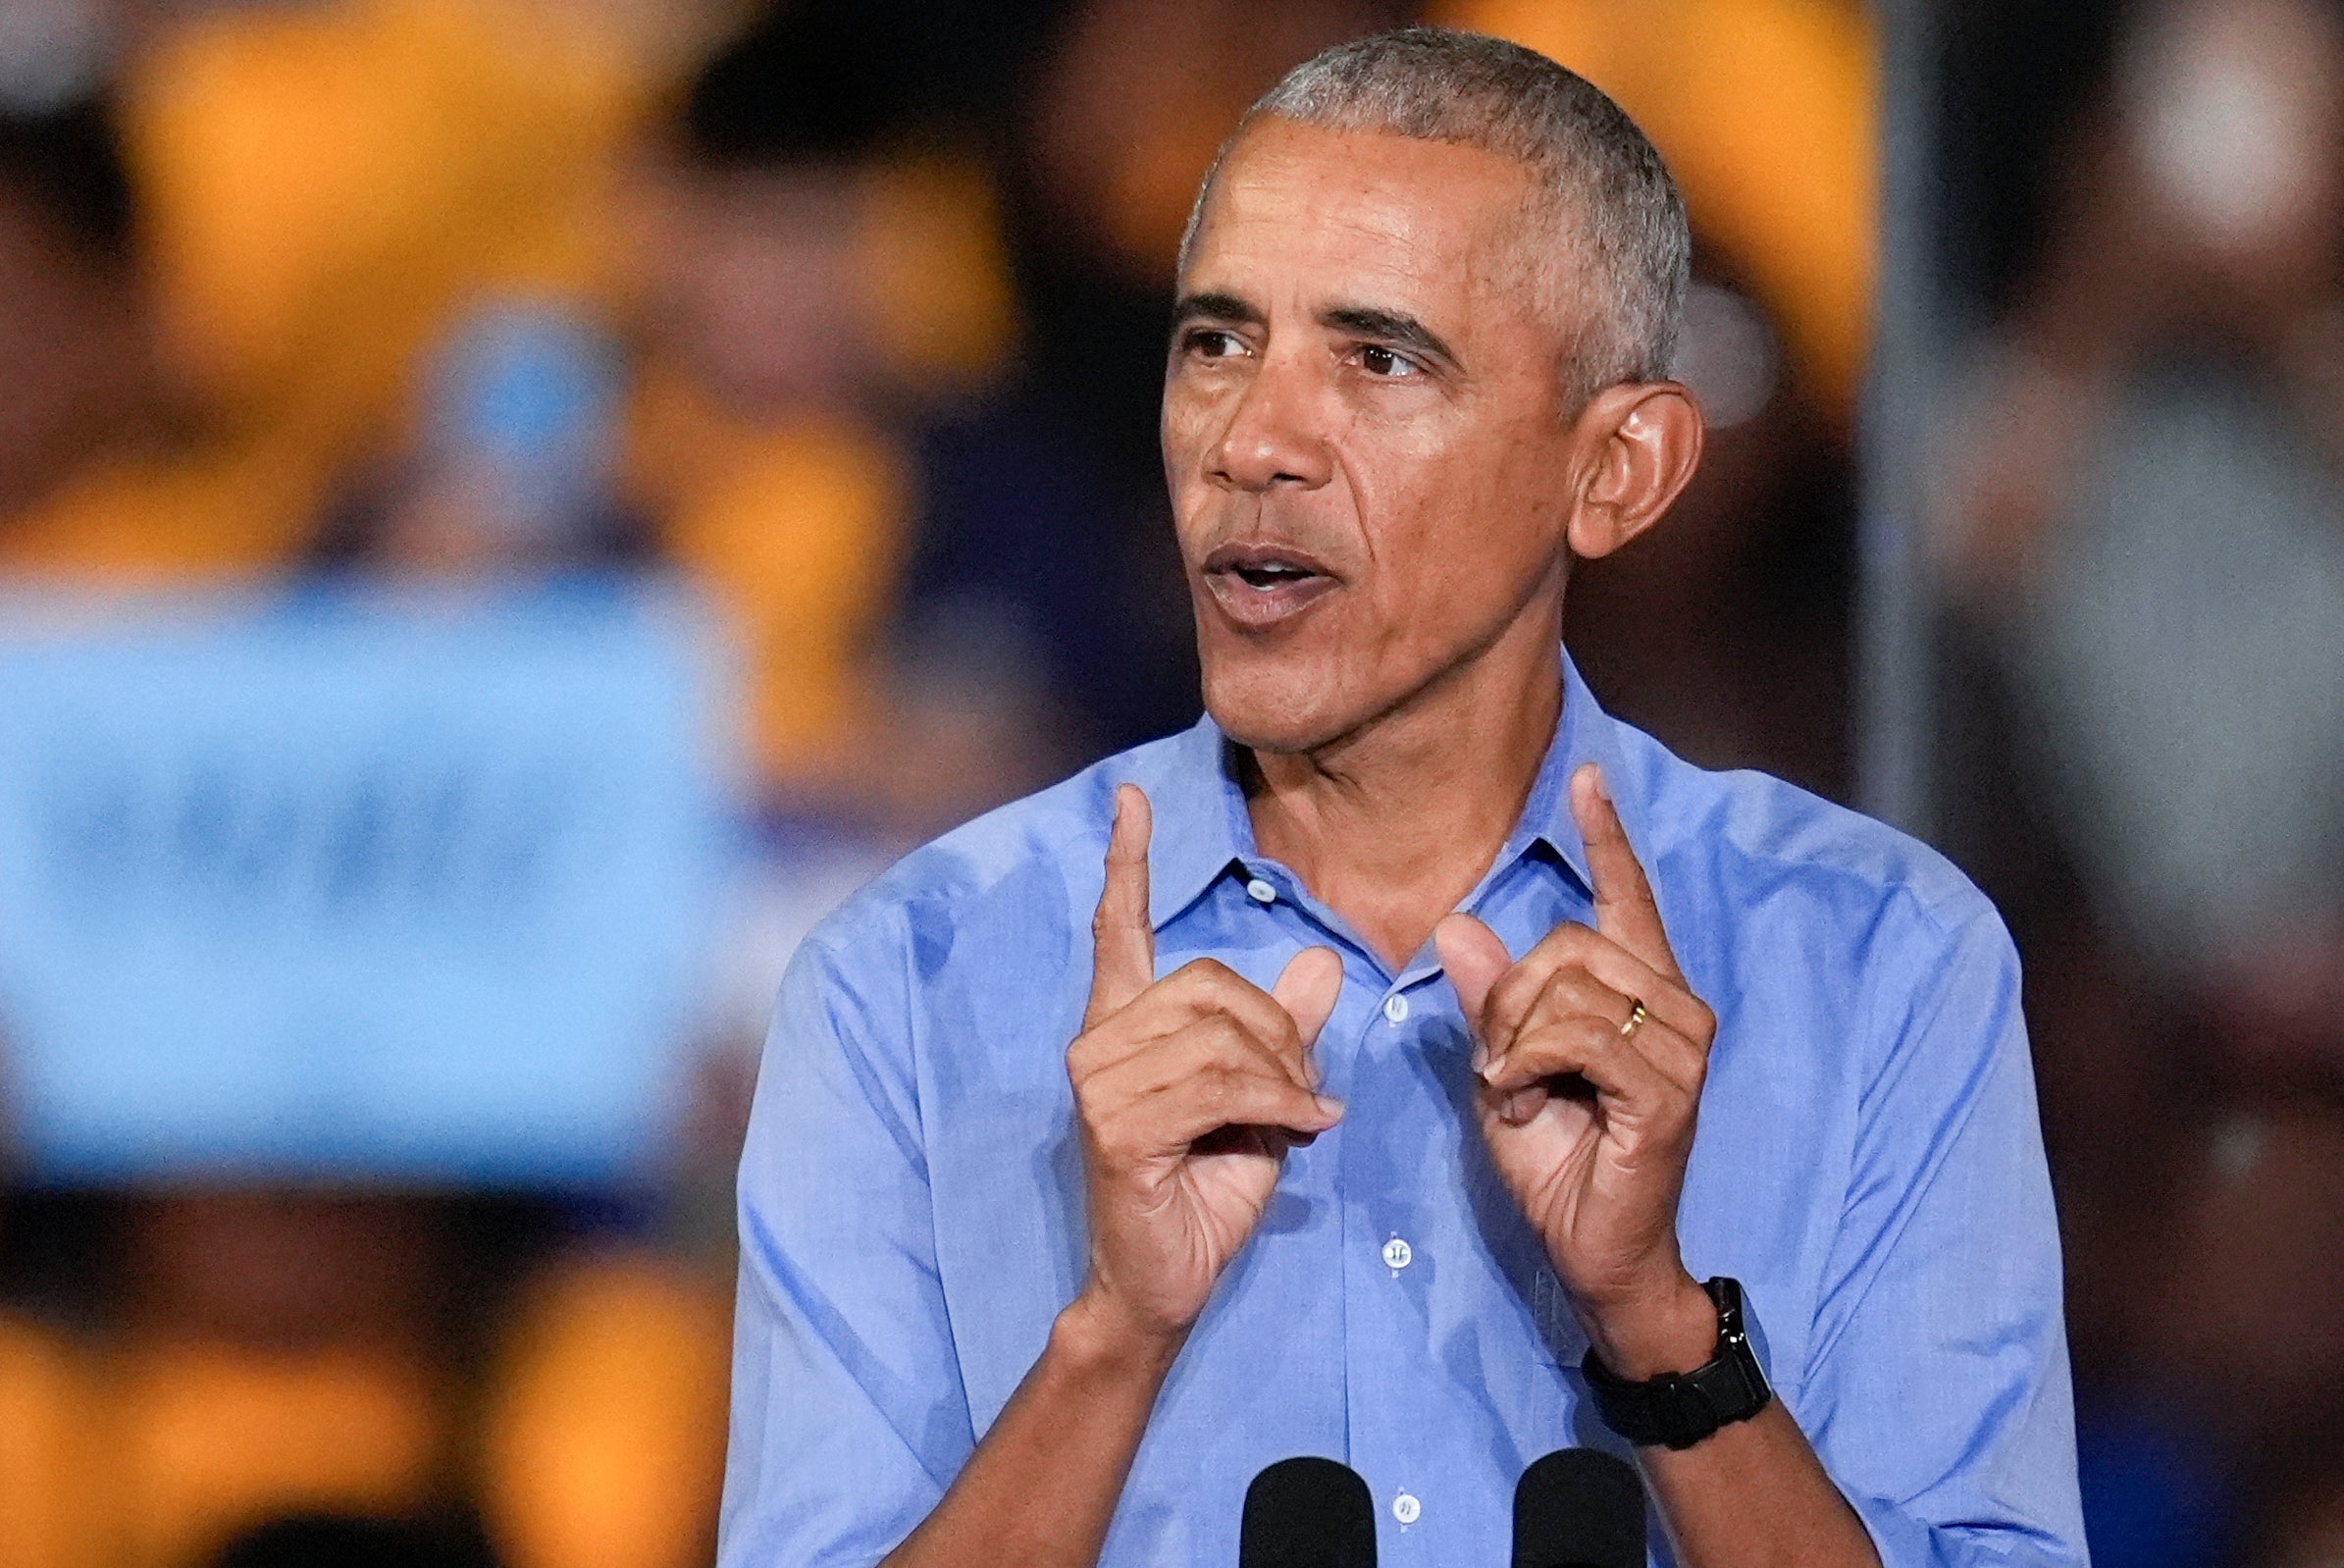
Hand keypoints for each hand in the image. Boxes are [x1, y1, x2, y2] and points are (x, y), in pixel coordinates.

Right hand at [1067, 785, 1344, 1346]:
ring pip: (1223, 1034)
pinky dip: (1280, 1104)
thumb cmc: (1204, 1192)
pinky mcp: (1115, 1124)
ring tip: (1302, 1115)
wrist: (1162, 1284)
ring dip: (1285, 1075)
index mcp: (1124, 1024)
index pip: (1121, 926)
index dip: (1128, 860)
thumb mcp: (1263, 1100)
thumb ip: (1287, 1034)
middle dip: (1281, 1031)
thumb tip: (1324, 959)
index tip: (1132, 798)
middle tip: (1307, 1088)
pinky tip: (1303, 1129)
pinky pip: (1221, 1084)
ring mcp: (1099, 1081)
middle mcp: (1099, 1041)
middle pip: (1212, 982)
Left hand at [1434, 763, 1718, 1377]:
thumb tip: (1458, 924)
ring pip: (1566, 989)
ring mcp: (1682, 1048)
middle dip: (1508, 1002)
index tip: (1586, 777)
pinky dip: (1530, 1063)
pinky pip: (1577, 1037)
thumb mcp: (1503, 1068)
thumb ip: (1490, 1002)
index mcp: (1642, 990)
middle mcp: (1677, 1005)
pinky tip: (1522, 1098)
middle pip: (1565, 943)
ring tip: (1518, 1094)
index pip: (1626, 896)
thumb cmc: (1557, 1159)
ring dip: (1515, 1044)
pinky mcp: (1668, 1091)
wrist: (1597, 1252)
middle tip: (1503, 1068)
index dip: (1606, 836)